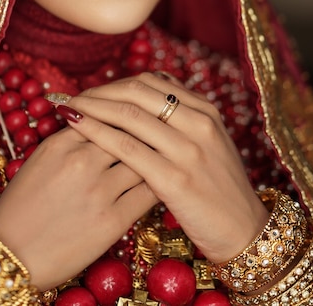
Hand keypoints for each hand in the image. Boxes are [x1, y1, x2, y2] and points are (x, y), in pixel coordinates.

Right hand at [0, 124, 156, 289]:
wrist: (10, 255)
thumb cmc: (21, 207)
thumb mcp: (40, 160)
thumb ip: (70, 138)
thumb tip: (100, 121)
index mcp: (60, 143)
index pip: (102, 114)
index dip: (120, 115)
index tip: (133, 115)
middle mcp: (81, 161)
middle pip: (126, 132)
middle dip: (141, 131)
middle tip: (156, 131)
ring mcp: (98, 190)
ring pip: (141, 159)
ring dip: (152, 157)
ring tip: (161, 155)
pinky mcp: (113, 220)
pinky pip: (147, 193)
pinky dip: (157, 184)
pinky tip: (160, 182)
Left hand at [65, 72, 268, 263]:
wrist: (244, 232)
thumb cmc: (219, 188)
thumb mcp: (209, 143)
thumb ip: (182, 118)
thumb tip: (148, 93)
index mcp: (205, 111)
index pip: (151, 82)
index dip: (115, 83)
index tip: (93, 91)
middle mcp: (199, 123)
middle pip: (136, 91)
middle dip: (99, 91)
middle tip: (74, 97)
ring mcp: (188, 150)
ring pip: (129, 115)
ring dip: (92, 107)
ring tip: (68, 107)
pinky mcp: (175, 179)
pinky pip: (127, 147)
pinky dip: (97, 132)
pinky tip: (77, 128)